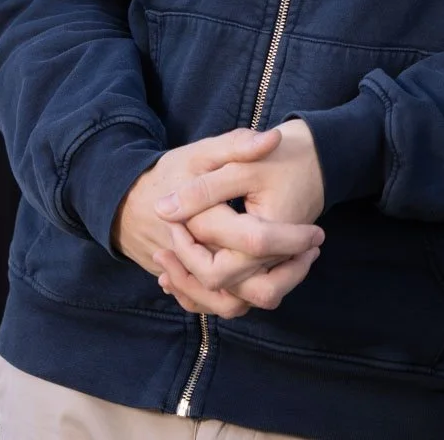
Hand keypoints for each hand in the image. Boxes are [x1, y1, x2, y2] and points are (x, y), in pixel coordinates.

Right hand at [113, 127, 323, 316]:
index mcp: (201, 222)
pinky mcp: (188, 285)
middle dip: (286, 273)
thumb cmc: (170, 173)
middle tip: (312, 249)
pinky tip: (270, 275)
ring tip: (297, 264)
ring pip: (233, 303)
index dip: (292, 238)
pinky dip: (245, 296)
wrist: (126, 202)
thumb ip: (237, 145)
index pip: (255, 241)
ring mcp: (188, 276)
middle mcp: (193, 257)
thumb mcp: (203, 151)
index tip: (317, 232)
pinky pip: (218, 304)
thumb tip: (274, 139)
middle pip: (245, 285)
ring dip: (269, 289)